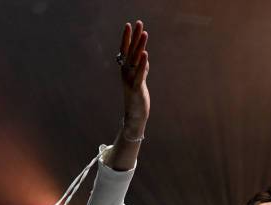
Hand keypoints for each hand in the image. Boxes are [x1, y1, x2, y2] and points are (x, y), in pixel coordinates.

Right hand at [118, 20, 149, 137]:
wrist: (135, 115)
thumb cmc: (137, 98)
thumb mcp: (140, 80)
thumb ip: (141, 68)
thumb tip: (144, 57)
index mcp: (125, 70)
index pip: (125, 50)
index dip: (127, 37)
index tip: (129, 24)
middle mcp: (125, 73)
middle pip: (130, 51)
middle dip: (134, 36)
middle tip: (138, 23)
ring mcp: (130, 80)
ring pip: (135, 60)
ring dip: (140, 46)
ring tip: (144, 33)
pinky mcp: (136, 88)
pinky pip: (139, 74)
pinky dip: (142, 64)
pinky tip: (145, 55)